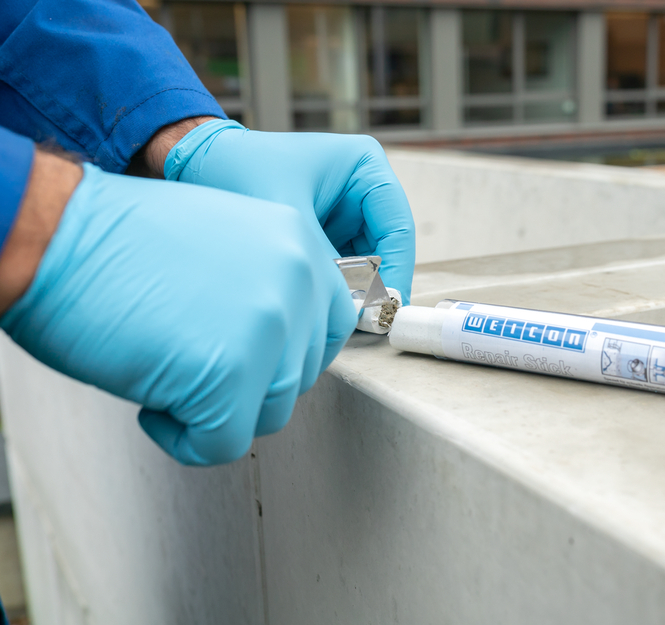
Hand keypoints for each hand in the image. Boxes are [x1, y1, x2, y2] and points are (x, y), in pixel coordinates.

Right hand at [1, 159, 356, 465]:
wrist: (52, 236)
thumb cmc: (119, 245)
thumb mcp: (228, 245)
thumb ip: (270, 289)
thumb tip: (286, 350)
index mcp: (299, 242)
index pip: (330, 326)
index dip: (284, 356)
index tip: (244, 359)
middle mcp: (297, 278)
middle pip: (300, 375)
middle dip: (248, 386)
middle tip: (191, 365)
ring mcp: (269, 325)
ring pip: (272, 412)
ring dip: (219, 413)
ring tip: (168, 378)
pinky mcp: (231, 372)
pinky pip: (226, 444)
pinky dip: (186, 441)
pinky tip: (151, 404)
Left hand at [162, 119, 415, 304]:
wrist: (196, 165)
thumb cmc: (238, 169)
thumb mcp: (286, 211)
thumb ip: (322, 259)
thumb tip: (351, 307)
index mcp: (366, 167)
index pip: (398, 226)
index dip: (398, 268)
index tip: (386, 305)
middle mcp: (364, 189)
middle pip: (387, 249)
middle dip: (374, 283)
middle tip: (360, 319)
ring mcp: (348, 214)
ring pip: (368, 264)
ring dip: (354, 289)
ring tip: (333, 310)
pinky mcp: (329, 234)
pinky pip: (345, 269)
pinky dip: (336, 288)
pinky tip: (320, 302)